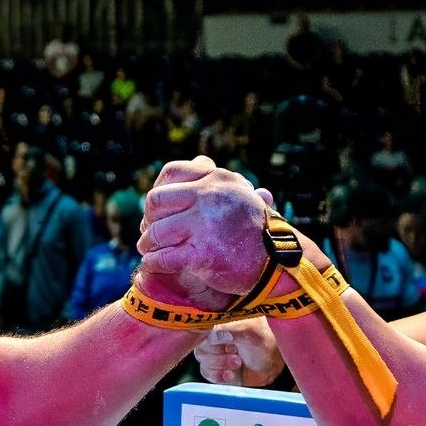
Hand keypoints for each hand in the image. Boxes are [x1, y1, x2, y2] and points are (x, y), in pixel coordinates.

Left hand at [137, 156, 274, 303]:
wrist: (277, 263)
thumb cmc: (256, 230)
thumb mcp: (241, 193)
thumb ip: (218, 180)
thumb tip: (199, 161)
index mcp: (217, 179)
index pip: (172, 172)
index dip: (158, 191)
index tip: (159, 208)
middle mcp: (209, 197)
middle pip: (156, 201)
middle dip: (149, 218)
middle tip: (149, 230)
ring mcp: (204, 225)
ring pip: (156, 232)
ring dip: (148, 243)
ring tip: (148, 249)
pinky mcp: (202, 254)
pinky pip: (163, 258)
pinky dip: (154, 262)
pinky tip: (154, 264)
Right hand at [196, 320, 284, 386]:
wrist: (272, 366)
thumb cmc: (264, 344)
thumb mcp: (250, 332)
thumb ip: (230, 329)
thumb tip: (212, 333)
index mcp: (222, 320)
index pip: (202, 326)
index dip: (211, 337)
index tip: (225, 342)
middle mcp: (215, 335)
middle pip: (201, 344)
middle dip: (218, 353)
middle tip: (236, 354)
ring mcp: (214, 352)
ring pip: (202, 359)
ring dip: (220, 364)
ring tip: (238, 362)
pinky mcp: (215, 367)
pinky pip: (205, 372)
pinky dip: (218, 375)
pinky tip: (231, 374)